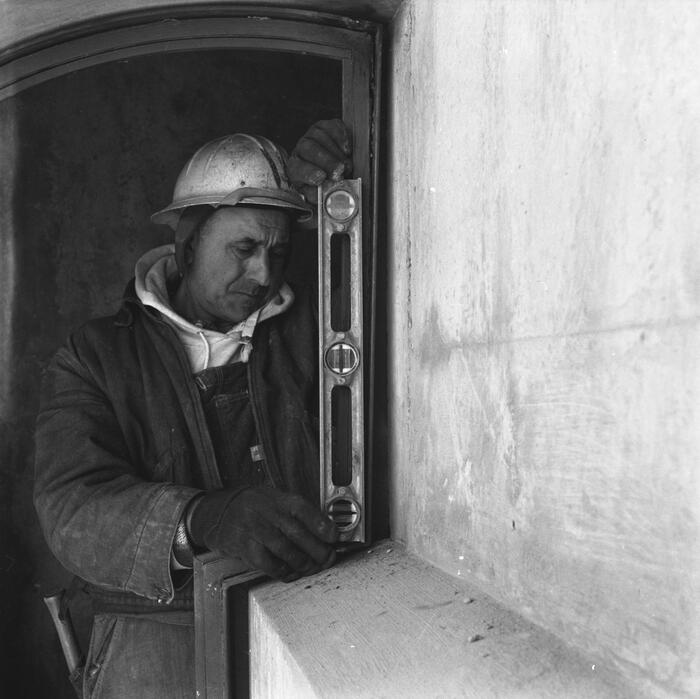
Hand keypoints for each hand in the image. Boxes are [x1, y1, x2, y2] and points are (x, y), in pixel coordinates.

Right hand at [188, 487, 338, 580]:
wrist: (217, 512)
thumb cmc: (252, 506)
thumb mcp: (274, 500)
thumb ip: (296, 514)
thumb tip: (324, 530)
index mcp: (277, 498)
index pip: (303, 509)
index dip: (321, 524)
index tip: (334, 537)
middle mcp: (265, 511)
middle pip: (296, 532)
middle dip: (317, 550)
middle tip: (328, 559)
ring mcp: (253, 529)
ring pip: (284, 549)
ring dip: (302, 563)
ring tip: (312, 568)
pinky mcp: (243, 546)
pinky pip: (267, 563)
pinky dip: (282, 571)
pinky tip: (290, 572)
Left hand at [288, 119, 352, 203]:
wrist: (333, 172)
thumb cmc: (325, 184)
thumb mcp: (320, 195)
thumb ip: (322, 194)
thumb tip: (329, 188)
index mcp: (295, 168)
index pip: (297, 168)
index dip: (309, 172)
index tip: (322, 177)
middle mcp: (301, 149)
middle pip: (308, 148)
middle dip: (326, 160)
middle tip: (340, 171)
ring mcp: (312, 135)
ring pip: (321, 136)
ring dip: (336, 152)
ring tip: (346, 165)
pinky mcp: (326, 126)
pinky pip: (333, 127)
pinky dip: (342, 138)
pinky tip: (346, 150)